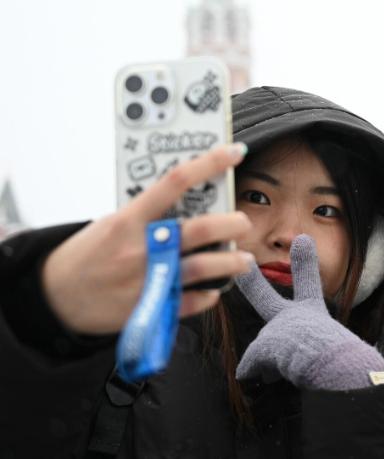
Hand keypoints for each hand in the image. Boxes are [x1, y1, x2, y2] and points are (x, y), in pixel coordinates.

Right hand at [42, 144, 253, 334]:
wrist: (56, 296)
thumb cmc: (89, 253)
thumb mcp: (113, 222)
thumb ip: (149, 213)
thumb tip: (192, 199)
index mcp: (129, 219)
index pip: (176, 181)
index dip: (209, 163)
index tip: (234, 152)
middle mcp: (141, 248)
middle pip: (198, 229)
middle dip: (230, 224)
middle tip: (243, 221)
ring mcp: (147, 280)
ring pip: (201, 268)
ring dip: (230, 262)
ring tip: (244, 259)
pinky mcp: (151, 309)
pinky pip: (190, 302)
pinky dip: (208, 295)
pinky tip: (215, 289)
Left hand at [234, 235, 383, 390]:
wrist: (339, 367)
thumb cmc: (347, 362)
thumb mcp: (340, 352)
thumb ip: (317, 353)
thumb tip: (297, 358)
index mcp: (313, 314)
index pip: (308, 285)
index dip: (305, 264)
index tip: (302, 240)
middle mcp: (293, 318)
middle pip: (266, 299)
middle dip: (252, 284)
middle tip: (244, 267)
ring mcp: (277, 330)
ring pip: (262, 350)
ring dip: (268, 362)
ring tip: (289, 374)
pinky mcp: (263, 346)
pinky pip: (251, 366)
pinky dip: (254, 372)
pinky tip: (259, 378)